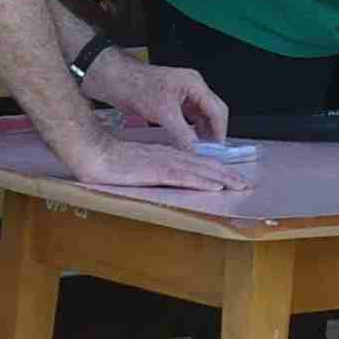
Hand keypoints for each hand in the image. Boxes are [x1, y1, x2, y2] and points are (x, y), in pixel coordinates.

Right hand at [63, 131, 241, 196]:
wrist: (93, 151)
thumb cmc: (108, 159)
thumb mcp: (136, 164)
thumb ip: (151, 168)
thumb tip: (163, 175)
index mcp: (165, 153)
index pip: (197, 161)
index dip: (217, 169)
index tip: (232, 177)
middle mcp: (169, 155)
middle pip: (205, 165)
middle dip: (227, 175)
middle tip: (246, 184)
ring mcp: (163, 162)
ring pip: (200, 170)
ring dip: (222, 179)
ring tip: (239, 186)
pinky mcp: (156, 171)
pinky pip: (184, 177)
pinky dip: (202, 181)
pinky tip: (216, 186)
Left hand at [83, 49, 228, 143]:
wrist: (115, 80)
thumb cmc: (138, 87)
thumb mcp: (163, 113)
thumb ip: (182, 133)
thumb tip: (195, 151)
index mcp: (195, 84)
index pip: (218, 110)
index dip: (220, 131)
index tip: (217, 149)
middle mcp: (192, 88)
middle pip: (212, 112)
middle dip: (213, 132)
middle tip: (211, 151)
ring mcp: (182, 95)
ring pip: (200, 116)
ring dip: (201, 132)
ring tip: (199, 149)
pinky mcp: (172, 102)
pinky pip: (188, 118)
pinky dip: (190, 130)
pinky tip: (187, 141)